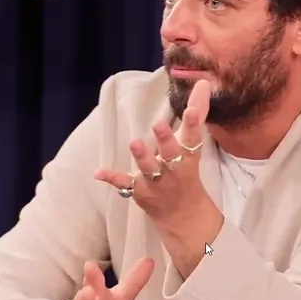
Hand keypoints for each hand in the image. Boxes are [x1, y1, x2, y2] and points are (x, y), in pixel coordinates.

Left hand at [95, 79, 211, 223]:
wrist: (185, 216)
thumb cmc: (188, 173)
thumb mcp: (194, 145)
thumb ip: (197, 113)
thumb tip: (203, 83)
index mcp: (189, 157)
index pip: (193, 137)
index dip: (192, 123)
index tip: (190, 109)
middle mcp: (174, 169)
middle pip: (171, 154)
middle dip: (166, 140)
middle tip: (158, 124)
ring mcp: (157, 182)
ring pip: (149, 169)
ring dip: (142, 156)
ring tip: (134, 142)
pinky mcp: (140, 192)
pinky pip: (125, 184)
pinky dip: (112, 178)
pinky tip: (98, 172)